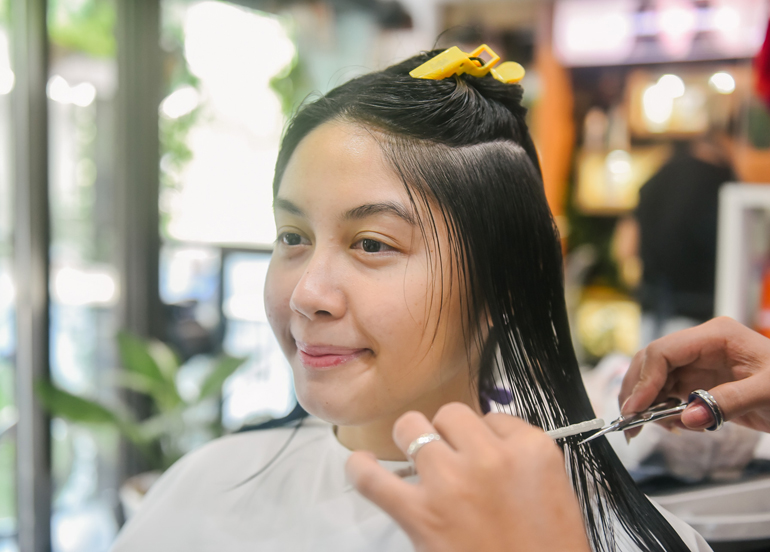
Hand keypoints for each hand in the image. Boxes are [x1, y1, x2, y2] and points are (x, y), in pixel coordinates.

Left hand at [345, 403, 589, 551]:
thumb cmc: (545, 551)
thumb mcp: (554, 492)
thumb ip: (519, 458)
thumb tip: (481, 441)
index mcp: (532, 450)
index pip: (494, 418)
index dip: (484, 436)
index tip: (482, 454)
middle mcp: (491, 458)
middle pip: (451, 415)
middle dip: (448, 433)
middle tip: (452, 458)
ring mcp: (452, 483)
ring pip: (412, 428)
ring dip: (411, 440)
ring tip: (414, 456)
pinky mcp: (421, 515)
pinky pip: (374, 478)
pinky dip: (361, 469)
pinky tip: (363, 464)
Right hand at [619, 317, 769, 435]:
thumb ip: (728, 403)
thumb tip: (687, 417)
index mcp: (716, 336)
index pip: (664, 351)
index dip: (645, 380)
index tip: (636, 409)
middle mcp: (701, 346)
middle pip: (652, 362)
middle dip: (637, 391)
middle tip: (629, 422)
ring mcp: (700, 364)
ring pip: (655, 378)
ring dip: (646, 403)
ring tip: (644, 428)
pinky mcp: (701, 382)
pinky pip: (670, 393)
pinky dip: (662, 410)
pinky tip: (669, 425)